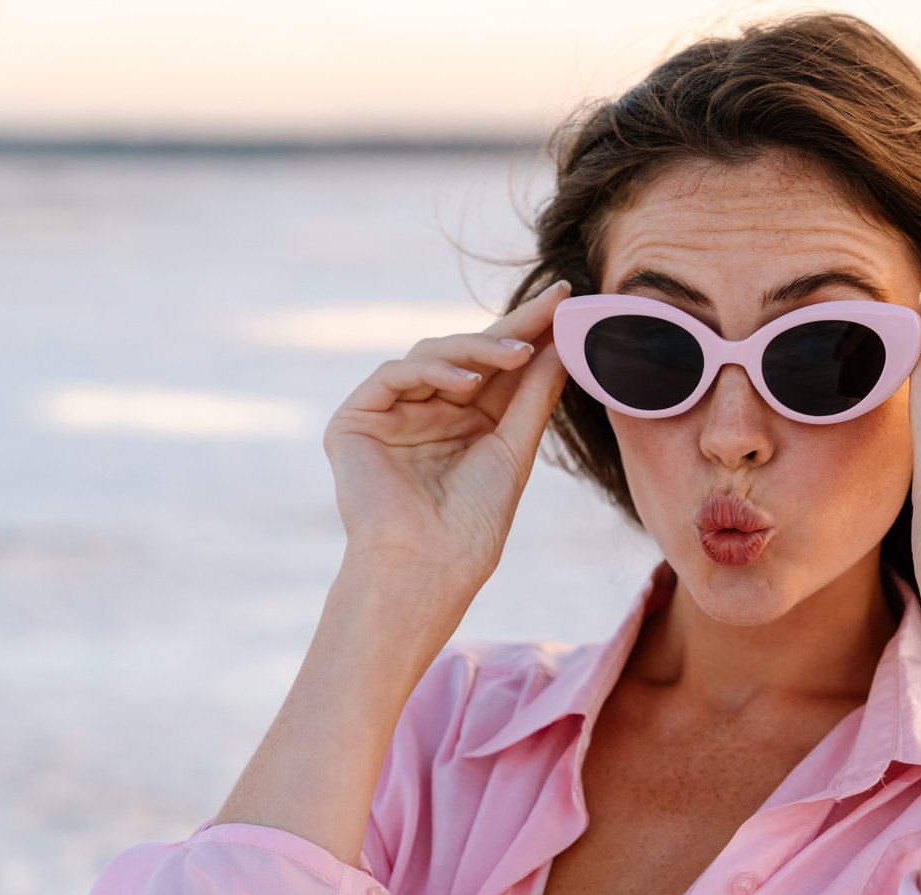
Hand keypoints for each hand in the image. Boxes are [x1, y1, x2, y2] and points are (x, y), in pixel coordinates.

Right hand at [322, 279, 572, 593]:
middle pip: (467, 353)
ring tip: (517, 352)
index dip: (530, 332)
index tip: (566, 299)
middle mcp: (425, 411)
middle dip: (511, 327)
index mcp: (463, 421)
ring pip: (432, 355)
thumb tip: (561, 342)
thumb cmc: (473, 524)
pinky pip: (395, 375)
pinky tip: (467, 381)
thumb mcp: (514, 448)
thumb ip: (533, 394)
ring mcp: (389, 414)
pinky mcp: (354, 420)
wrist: (429, 568)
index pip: (498, 368)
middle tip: (551, 304)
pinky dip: (433, 371)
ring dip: (478, 349)